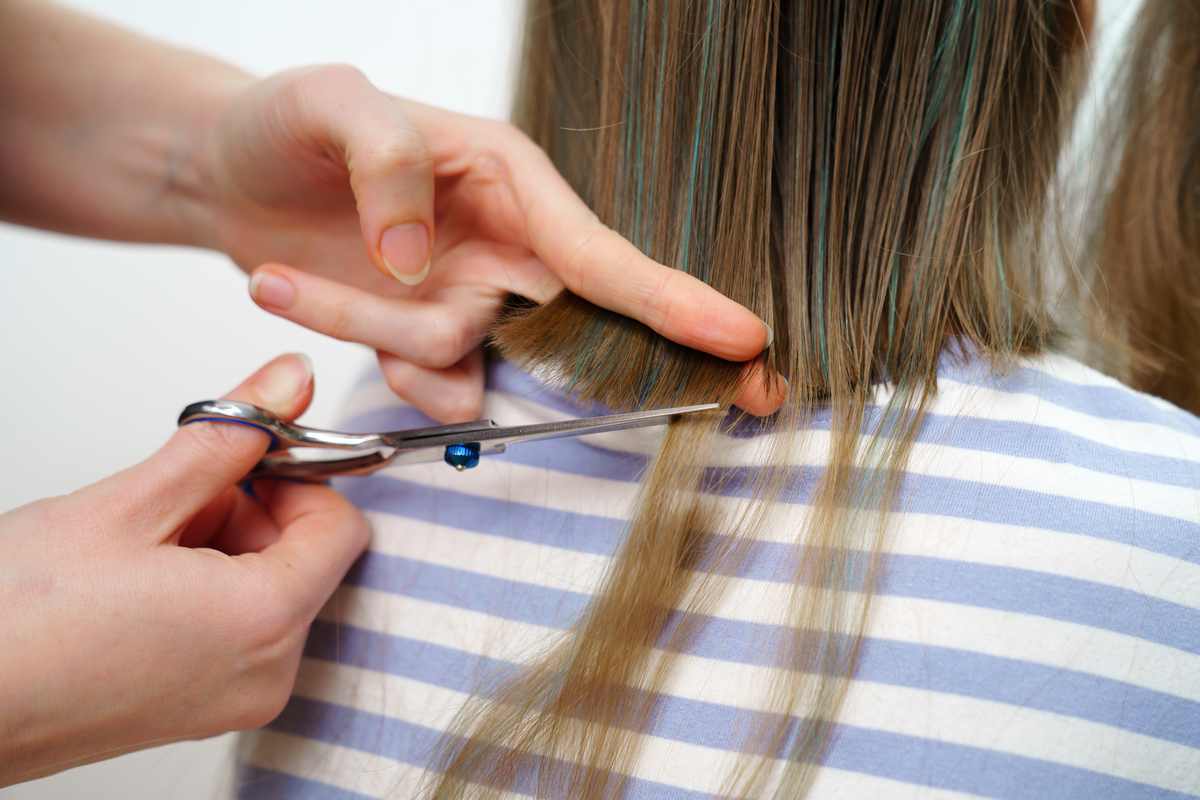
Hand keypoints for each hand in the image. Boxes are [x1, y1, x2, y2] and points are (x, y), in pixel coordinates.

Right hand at [0, 355, 367, 786]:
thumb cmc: (14, 624)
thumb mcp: (130, 504)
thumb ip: (227, 437)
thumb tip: (287, 384)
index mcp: (263, 623)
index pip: (339, 526)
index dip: (299, 477)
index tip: (250, 456)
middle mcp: (265, 673)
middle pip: (306, 557)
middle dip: (251, 510)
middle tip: (176, 496)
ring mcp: (234, 698)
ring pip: (271, 588)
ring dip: (223, 545)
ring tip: (141, 543)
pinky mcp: (203, 708)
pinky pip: (241, 627)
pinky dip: (208, 587)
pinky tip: (139, 578)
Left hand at [195, 66, 782, 421]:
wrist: (226, 173)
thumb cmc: (288, 124)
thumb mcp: (328, 105)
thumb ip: (385, 166)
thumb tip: (420, 263)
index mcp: (512, 181)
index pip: (603, 254)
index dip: (675, 303)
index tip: (746, 340)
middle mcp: (506, 247)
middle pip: (590, 328)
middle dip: (646, 368)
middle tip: (756, 393)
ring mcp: (468, 300)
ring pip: (468, 364)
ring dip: (385, 341)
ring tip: (287, 276)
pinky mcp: (425, 338)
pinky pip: (422, 383)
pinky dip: (364, 359)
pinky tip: (299, 293)